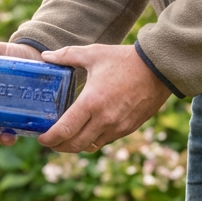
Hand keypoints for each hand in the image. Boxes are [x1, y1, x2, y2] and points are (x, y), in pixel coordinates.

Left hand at [37, 44, 171, 152]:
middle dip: (59, 146)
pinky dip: (92, 140)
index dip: (49, 139)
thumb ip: (67, 55)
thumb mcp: (94, 54)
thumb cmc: (125, 60)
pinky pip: (104, 141)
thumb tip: (46, 56)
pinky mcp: (128, 129)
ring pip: (90, 146)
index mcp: (92, 102)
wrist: (160, 69)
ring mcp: (117, 127)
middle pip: (75, 145)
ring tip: (66, 139)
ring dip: (75, 146)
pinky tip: (86, 132)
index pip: (64, 130)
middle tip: (50, 141)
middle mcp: (104, 119)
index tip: (41, 138)